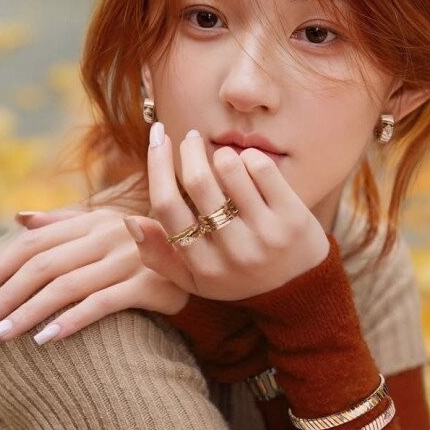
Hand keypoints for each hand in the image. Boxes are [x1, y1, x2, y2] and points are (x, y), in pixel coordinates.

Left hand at [0, 202, 188, 343]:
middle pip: (41, 267)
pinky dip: (70, 321)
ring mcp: (128, 258)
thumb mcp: (108, 228)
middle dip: (3, 298)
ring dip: (26, 314)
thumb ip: (63, 224)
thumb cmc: (151, 250)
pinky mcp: (149, 284)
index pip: (32, 245)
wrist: (210, 264)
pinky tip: (45, 340)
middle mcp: (106, 234)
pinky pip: (101, 304)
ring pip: (64, 287)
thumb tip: (19, 218)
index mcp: (92, 220)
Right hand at [121, 128, 329, 301]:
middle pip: (198, 183)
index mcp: (202, 267)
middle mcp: (233, 253)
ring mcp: (266, 236)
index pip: (167, 206)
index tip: (157, 136)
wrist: (300, 292)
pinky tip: (248, 164)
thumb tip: (130, 221)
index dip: (156, 164)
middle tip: (190, 137)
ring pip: (231, 169)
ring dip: (221, 153)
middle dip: (189, 149)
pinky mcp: (294, 219)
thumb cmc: (236, 277)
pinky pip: (263, 169)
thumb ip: (158, 255)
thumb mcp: (194, 279)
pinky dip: (249, 158)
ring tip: (221, 156)